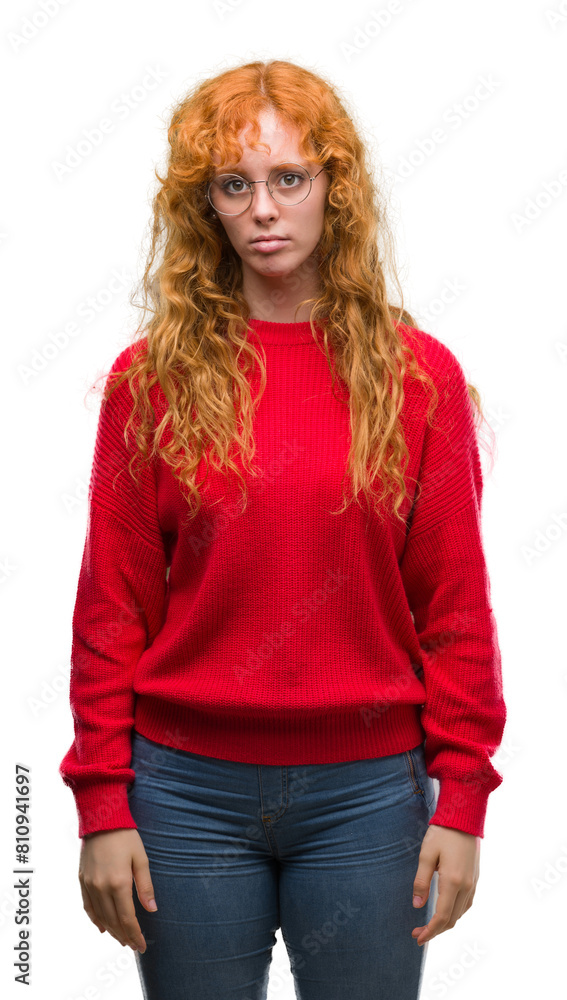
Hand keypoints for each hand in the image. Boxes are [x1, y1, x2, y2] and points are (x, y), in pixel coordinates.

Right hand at [78, 828, 157, 953]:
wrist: (102, 819)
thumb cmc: (126, 837)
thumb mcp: (141, 859)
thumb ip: (145, 886)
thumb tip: (152, 909)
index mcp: (118, 883)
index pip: (127, 918)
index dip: (135, 934)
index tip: (142, 945)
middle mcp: (101, 887)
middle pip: (113, 921)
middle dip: (125, 936)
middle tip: (134, 946)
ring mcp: (89, 884)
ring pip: (100, 916)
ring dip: (111, 931)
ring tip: (122, 939)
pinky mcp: (82, 879)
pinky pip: (88, 906)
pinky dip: (95, 919)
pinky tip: (102, 927)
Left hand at [411, 824, 479, 945]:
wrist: (464, 818)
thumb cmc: (442, 833)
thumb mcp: (426, 855)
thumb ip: (421, 881)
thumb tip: (417, 905)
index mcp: (453, 882)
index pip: (441, 916)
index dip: (429, 931)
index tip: (417, 938)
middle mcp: (466, 886)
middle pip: (452, 919)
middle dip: (435, 930)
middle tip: (418, 933)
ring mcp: (473, 883)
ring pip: (460, 913)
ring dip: (445, 923)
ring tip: (429, 925)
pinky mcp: (475, 879)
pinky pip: (466, 904)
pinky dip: (455, 913)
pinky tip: (445, 911)